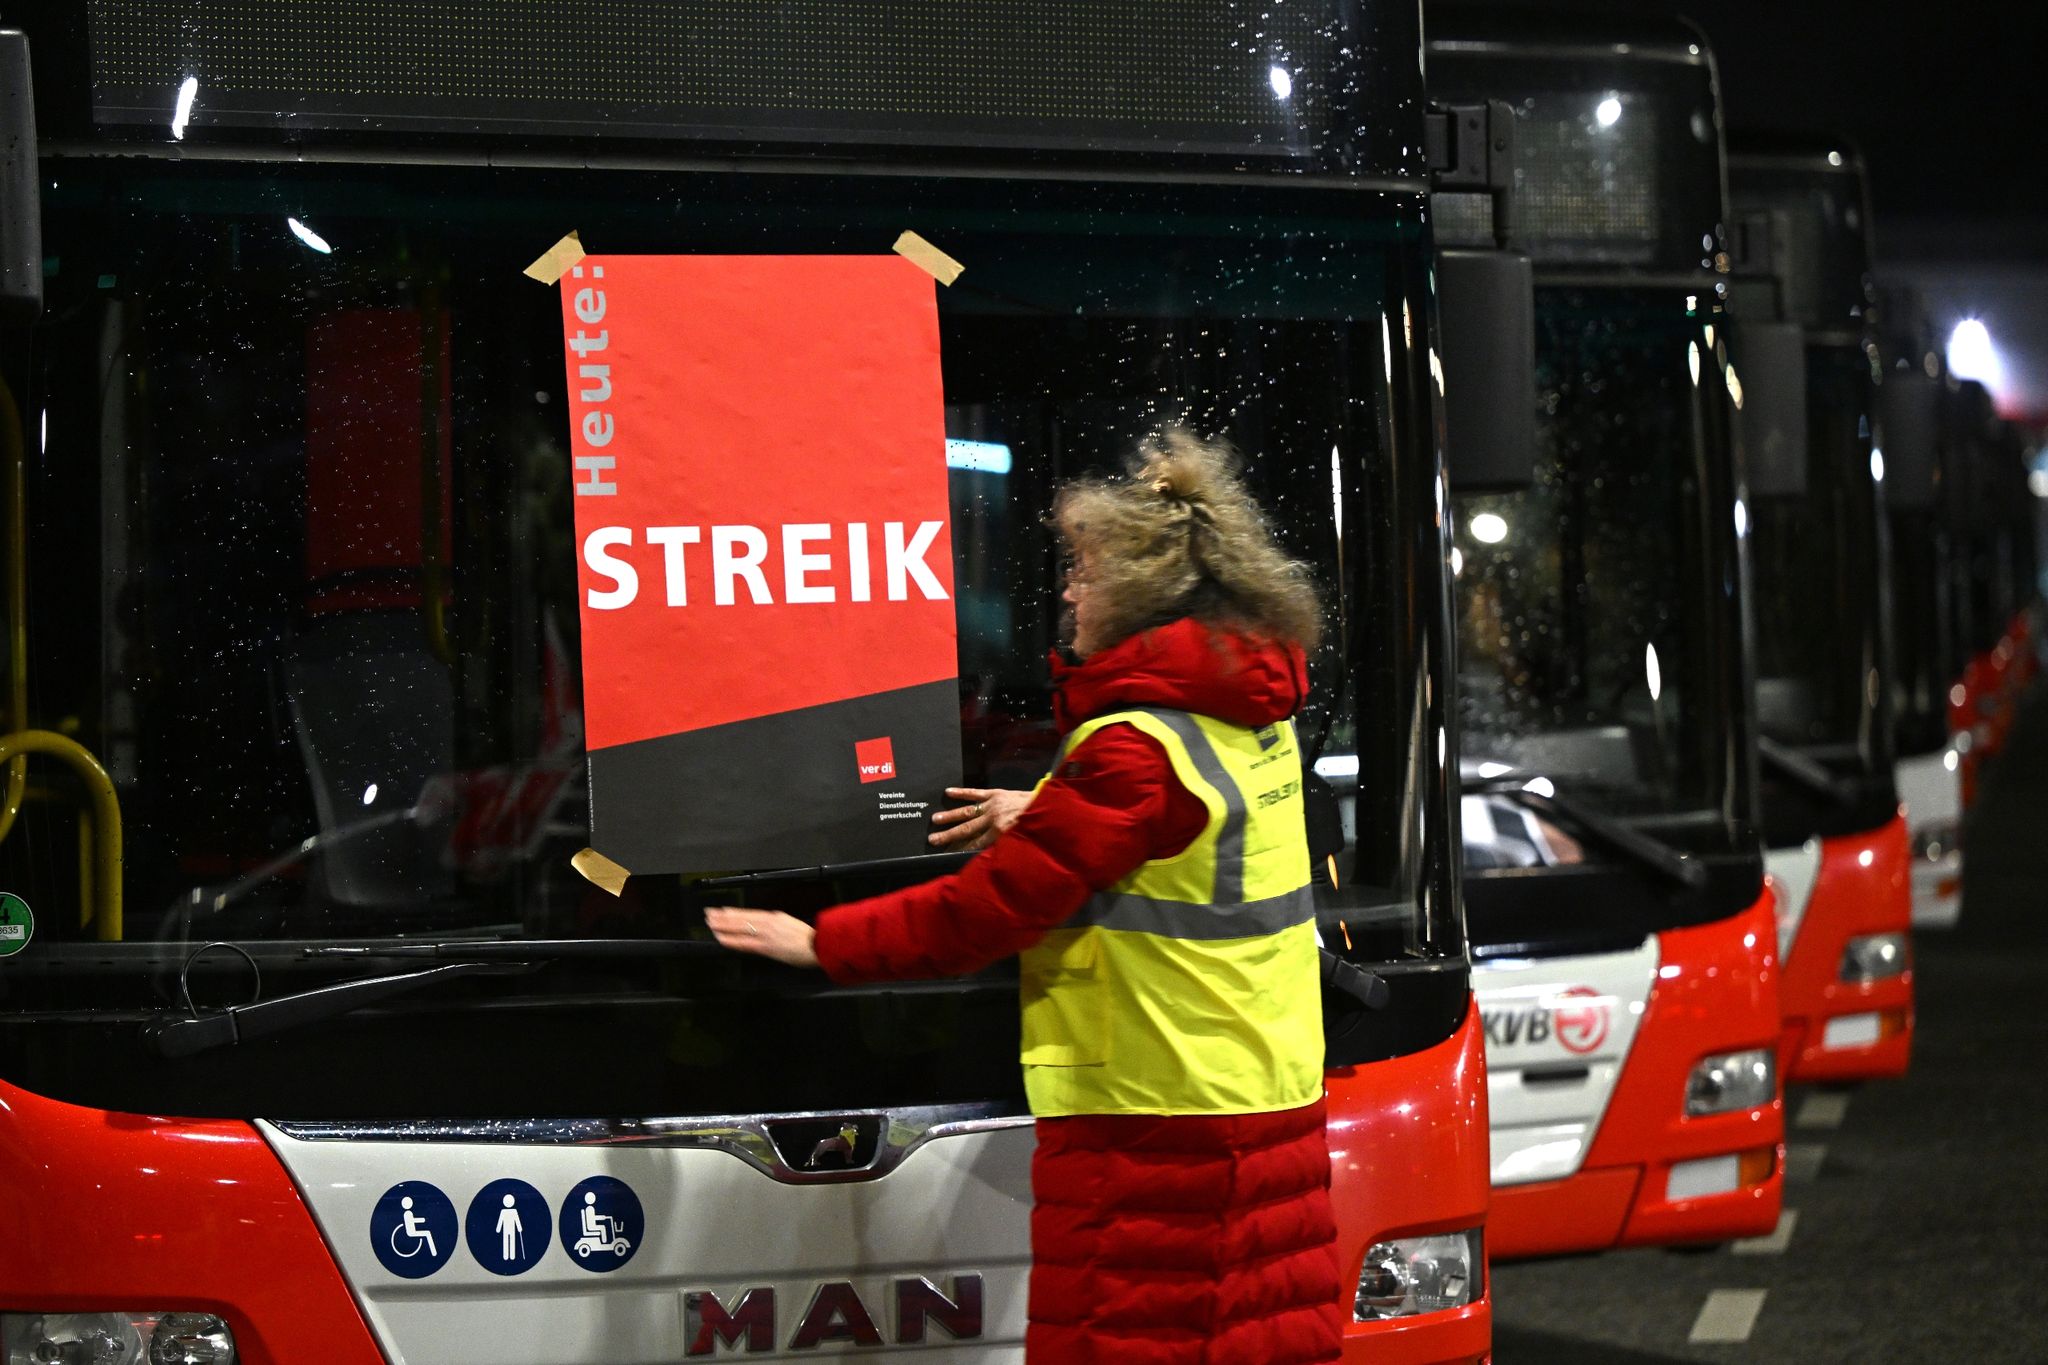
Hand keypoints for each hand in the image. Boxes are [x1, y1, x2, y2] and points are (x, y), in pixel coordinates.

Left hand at [704, 907, 818, 967]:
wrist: (820, 945)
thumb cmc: (809, 939)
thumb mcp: (790, 925)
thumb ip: (776, 926)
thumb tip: (764, 928)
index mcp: (774, 917)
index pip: (748, 914)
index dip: (733, 913)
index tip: (722, 911)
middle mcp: (768, 922)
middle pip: (740, 918)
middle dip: (723, 916)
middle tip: (709, 914)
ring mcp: (765, 934)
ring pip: (738, 928)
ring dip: (722, 926)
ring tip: (710, 923)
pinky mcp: (766, 946)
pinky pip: (743, 943)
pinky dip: (730, 940)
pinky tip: (721, 938)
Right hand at [929, 787, 1033, 850]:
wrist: (1050, 804)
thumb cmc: (1037, 827)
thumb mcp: (1021, 842)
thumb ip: (1003, 848)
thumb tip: (986, 858)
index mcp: (1000, 832)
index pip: (974, 844)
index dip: (959, 849)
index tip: (945, 854)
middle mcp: (993, 818)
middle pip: (966, 829)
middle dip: (949, 836)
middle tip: (932, 840)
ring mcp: (993, 804)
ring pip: (967, 812)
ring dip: (950, 816)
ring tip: (935, 820)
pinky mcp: (995, 793)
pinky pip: (976, 793)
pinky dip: (962, 792)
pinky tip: (948, 792)